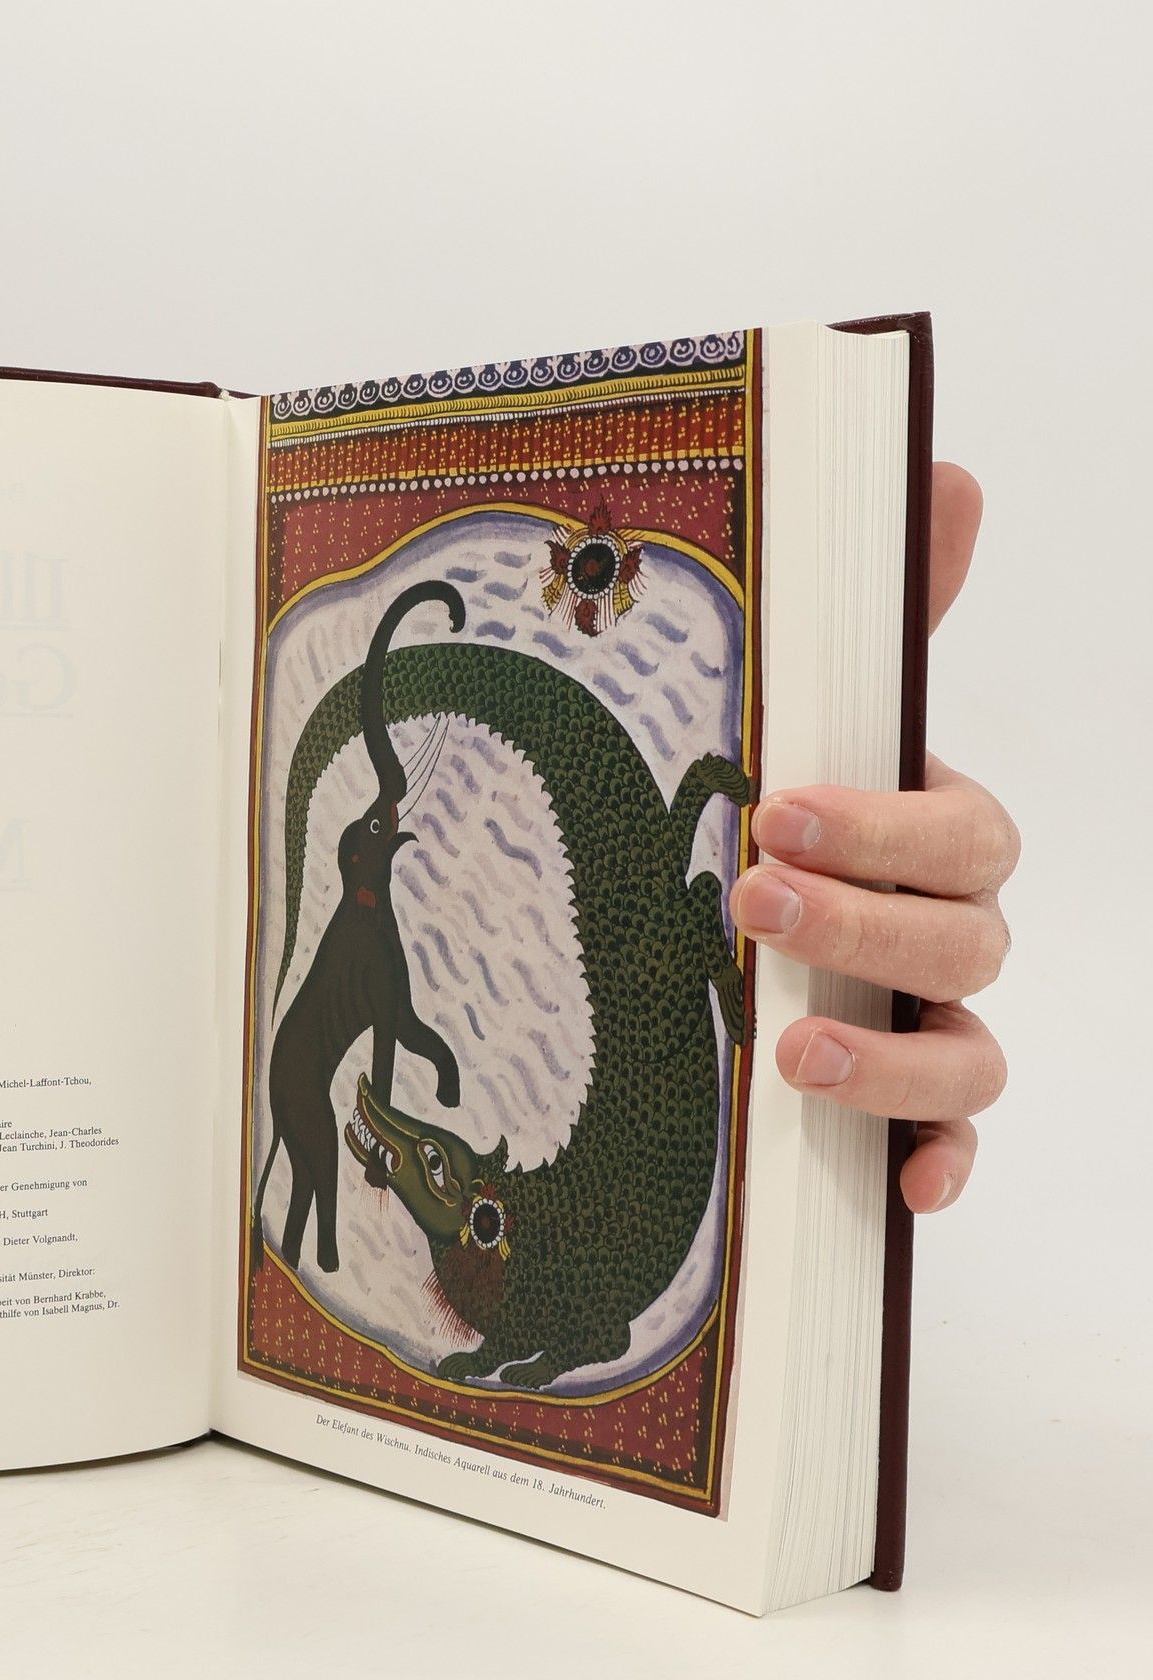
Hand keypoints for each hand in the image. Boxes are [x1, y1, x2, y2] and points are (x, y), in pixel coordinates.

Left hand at [728, 464, 1014, 1213]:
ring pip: (968, 1049)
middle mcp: (949, 928)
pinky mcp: (901, 1103)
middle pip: (965, 937)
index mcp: (932, 830)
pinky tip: (904, 1190)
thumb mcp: (808, 712)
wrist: (733, 909)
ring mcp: (930, 1019)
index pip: (962, 829)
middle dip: (864, 924)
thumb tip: (947, 467)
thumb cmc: (782, 807)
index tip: (776, 810)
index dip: (884, 825)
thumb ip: (878, 612)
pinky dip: (936, 1162)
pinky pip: (950, 1141)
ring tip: (788, 1049)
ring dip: (892, 1055)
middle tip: (750, 904)